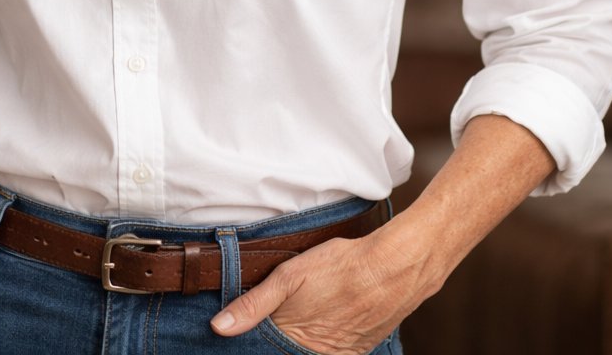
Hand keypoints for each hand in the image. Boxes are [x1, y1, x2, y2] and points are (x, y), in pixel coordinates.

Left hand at [210, 227, 433, 354]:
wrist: (393, 269)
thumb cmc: (339, 267)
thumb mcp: (288, 276)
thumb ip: (253, 305)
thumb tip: (219, 328)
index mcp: (294, 340)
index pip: (264, 348)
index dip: (257, 340)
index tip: (253, 332)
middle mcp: (316, 354)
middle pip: (287, 349)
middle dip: (279, 338)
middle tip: (290, 311)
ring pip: (310, 351)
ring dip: (302, 338)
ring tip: (311, 310)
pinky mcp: (358, 350)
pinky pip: (333, 351)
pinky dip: (324, 338)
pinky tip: (327, 316)